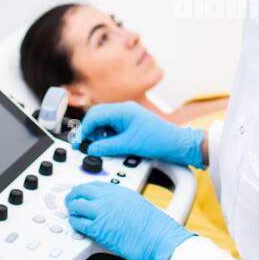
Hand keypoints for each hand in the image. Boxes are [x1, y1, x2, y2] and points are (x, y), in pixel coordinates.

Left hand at [65, 182, 195, 259]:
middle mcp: (108, 198)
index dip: (83, 189)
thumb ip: (121, 201)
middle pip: (81, 191)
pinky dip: (75, 223)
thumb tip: (112, 206)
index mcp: (119, 190)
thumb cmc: (154, 226)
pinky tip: (78, 226)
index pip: (93, 184)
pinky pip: (78, 223)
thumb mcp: (137, 203)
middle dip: (73, 197)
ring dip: (72, 210)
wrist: (159, 238)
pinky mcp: (98, 228)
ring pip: (75, 205)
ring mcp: (102, 212)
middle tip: (70, 202)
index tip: (80, 194)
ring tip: (72, 215)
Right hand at [73, 101, 205, 168]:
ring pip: (105, 123)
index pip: (94, 116)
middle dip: (90, 131)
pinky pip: (113, 128)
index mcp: (123, 110)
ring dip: (100, 134)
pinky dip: (108, 137)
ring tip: (103, 146)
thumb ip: (107, 147)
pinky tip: (111, 146)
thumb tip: (92, 149)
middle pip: (97, 117)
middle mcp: (124, 110)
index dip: (84, 129)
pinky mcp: (132, 125)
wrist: (178, 144)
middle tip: (86, 144)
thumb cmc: (160, 139)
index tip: (79, 142)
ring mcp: (128, 117)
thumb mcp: (129, 145)